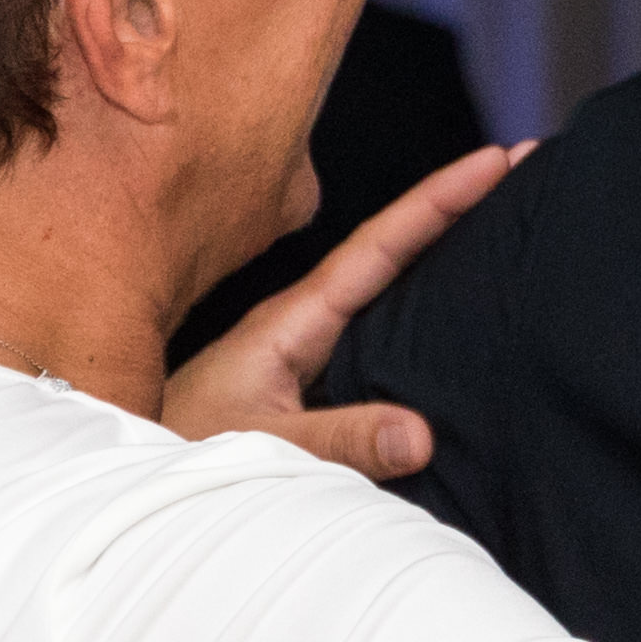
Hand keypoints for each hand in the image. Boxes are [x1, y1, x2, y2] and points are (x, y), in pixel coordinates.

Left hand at [160, 142, 524, 481]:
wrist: (122, 482)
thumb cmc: (176, 459)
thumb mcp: (262, 450)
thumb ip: (338, 443)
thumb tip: (421, 434)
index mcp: (290, 323)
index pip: (381, 247)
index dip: (440, 201)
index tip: (497, 158)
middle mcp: (298, 325)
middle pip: (391, 251)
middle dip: (452, 208)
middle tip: (518, 165)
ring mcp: (298, 352)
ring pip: (382, 288)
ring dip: (436, 254)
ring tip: (499, 219)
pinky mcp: (297, 384)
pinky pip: (371, 331)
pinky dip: (413, 304)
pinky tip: (445, 310)